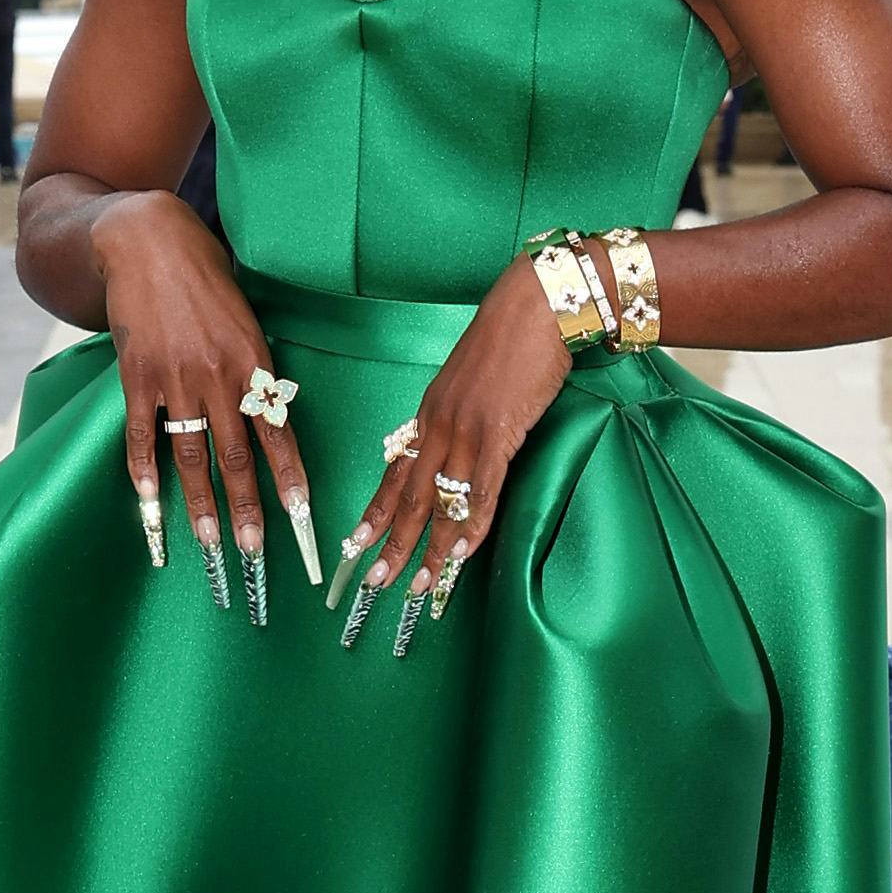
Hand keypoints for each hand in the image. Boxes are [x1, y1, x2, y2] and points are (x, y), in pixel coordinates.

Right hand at [97, 192, 316, 612]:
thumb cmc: (205, 277)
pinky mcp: (137, 376)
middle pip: (236, 457)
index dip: (290, 479)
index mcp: (255, 362)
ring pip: (191, 456)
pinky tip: (149, 501)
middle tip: (254, 551)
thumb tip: (269, 413)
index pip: (278, 433)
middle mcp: (219, 376)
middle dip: (246, 509)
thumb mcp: (246, 318)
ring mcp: (175, 379)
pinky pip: (142, 434)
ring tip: (208, 541)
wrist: (148, 241)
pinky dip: (144, 471)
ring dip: (200, 504)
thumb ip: (255, 367)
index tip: (302, 518)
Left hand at [326, 260, 576, 643]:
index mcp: (429, 412)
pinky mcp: (497, 433)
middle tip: (375, 582)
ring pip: (439, 501)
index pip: (394, 471)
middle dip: (390, 544)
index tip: (357, 543)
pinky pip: (480, 490)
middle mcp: (437, 425)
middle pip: (407, 496)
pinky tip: (462, 554)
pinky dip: (471, 526)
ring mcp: (465, 430)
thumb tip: (457, 447)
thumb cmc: (510, 339)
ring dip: (428, 549)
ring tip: (417, 586)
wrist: (534, 306)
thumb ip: (459, 416)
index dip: (375, 511)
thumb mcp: (471, 381)